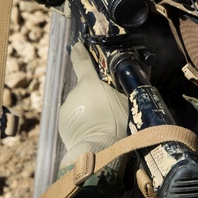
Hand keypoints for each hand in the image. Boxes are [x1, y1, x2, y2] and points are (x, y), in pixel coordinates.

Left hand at [58, 42, 128, 165]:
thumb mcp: (127, 103)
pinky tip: (91, 133)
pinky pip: (73, 119)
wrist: (96, 151)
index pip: (81, 61)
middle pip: (84, 90)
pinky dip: (80, 123)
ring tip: (100, 125)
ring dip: (86, 111)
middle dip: (92, 96)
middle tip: (106, 109)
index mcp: (90, 83)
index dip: (79, 52)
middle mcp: (74, 93)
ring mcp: (66, 108)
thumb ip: (124, 89)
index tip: (76, 46)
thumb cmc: (115, 124)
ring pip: (78, 106)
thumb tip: (135, 77)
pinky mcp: (62, 124)